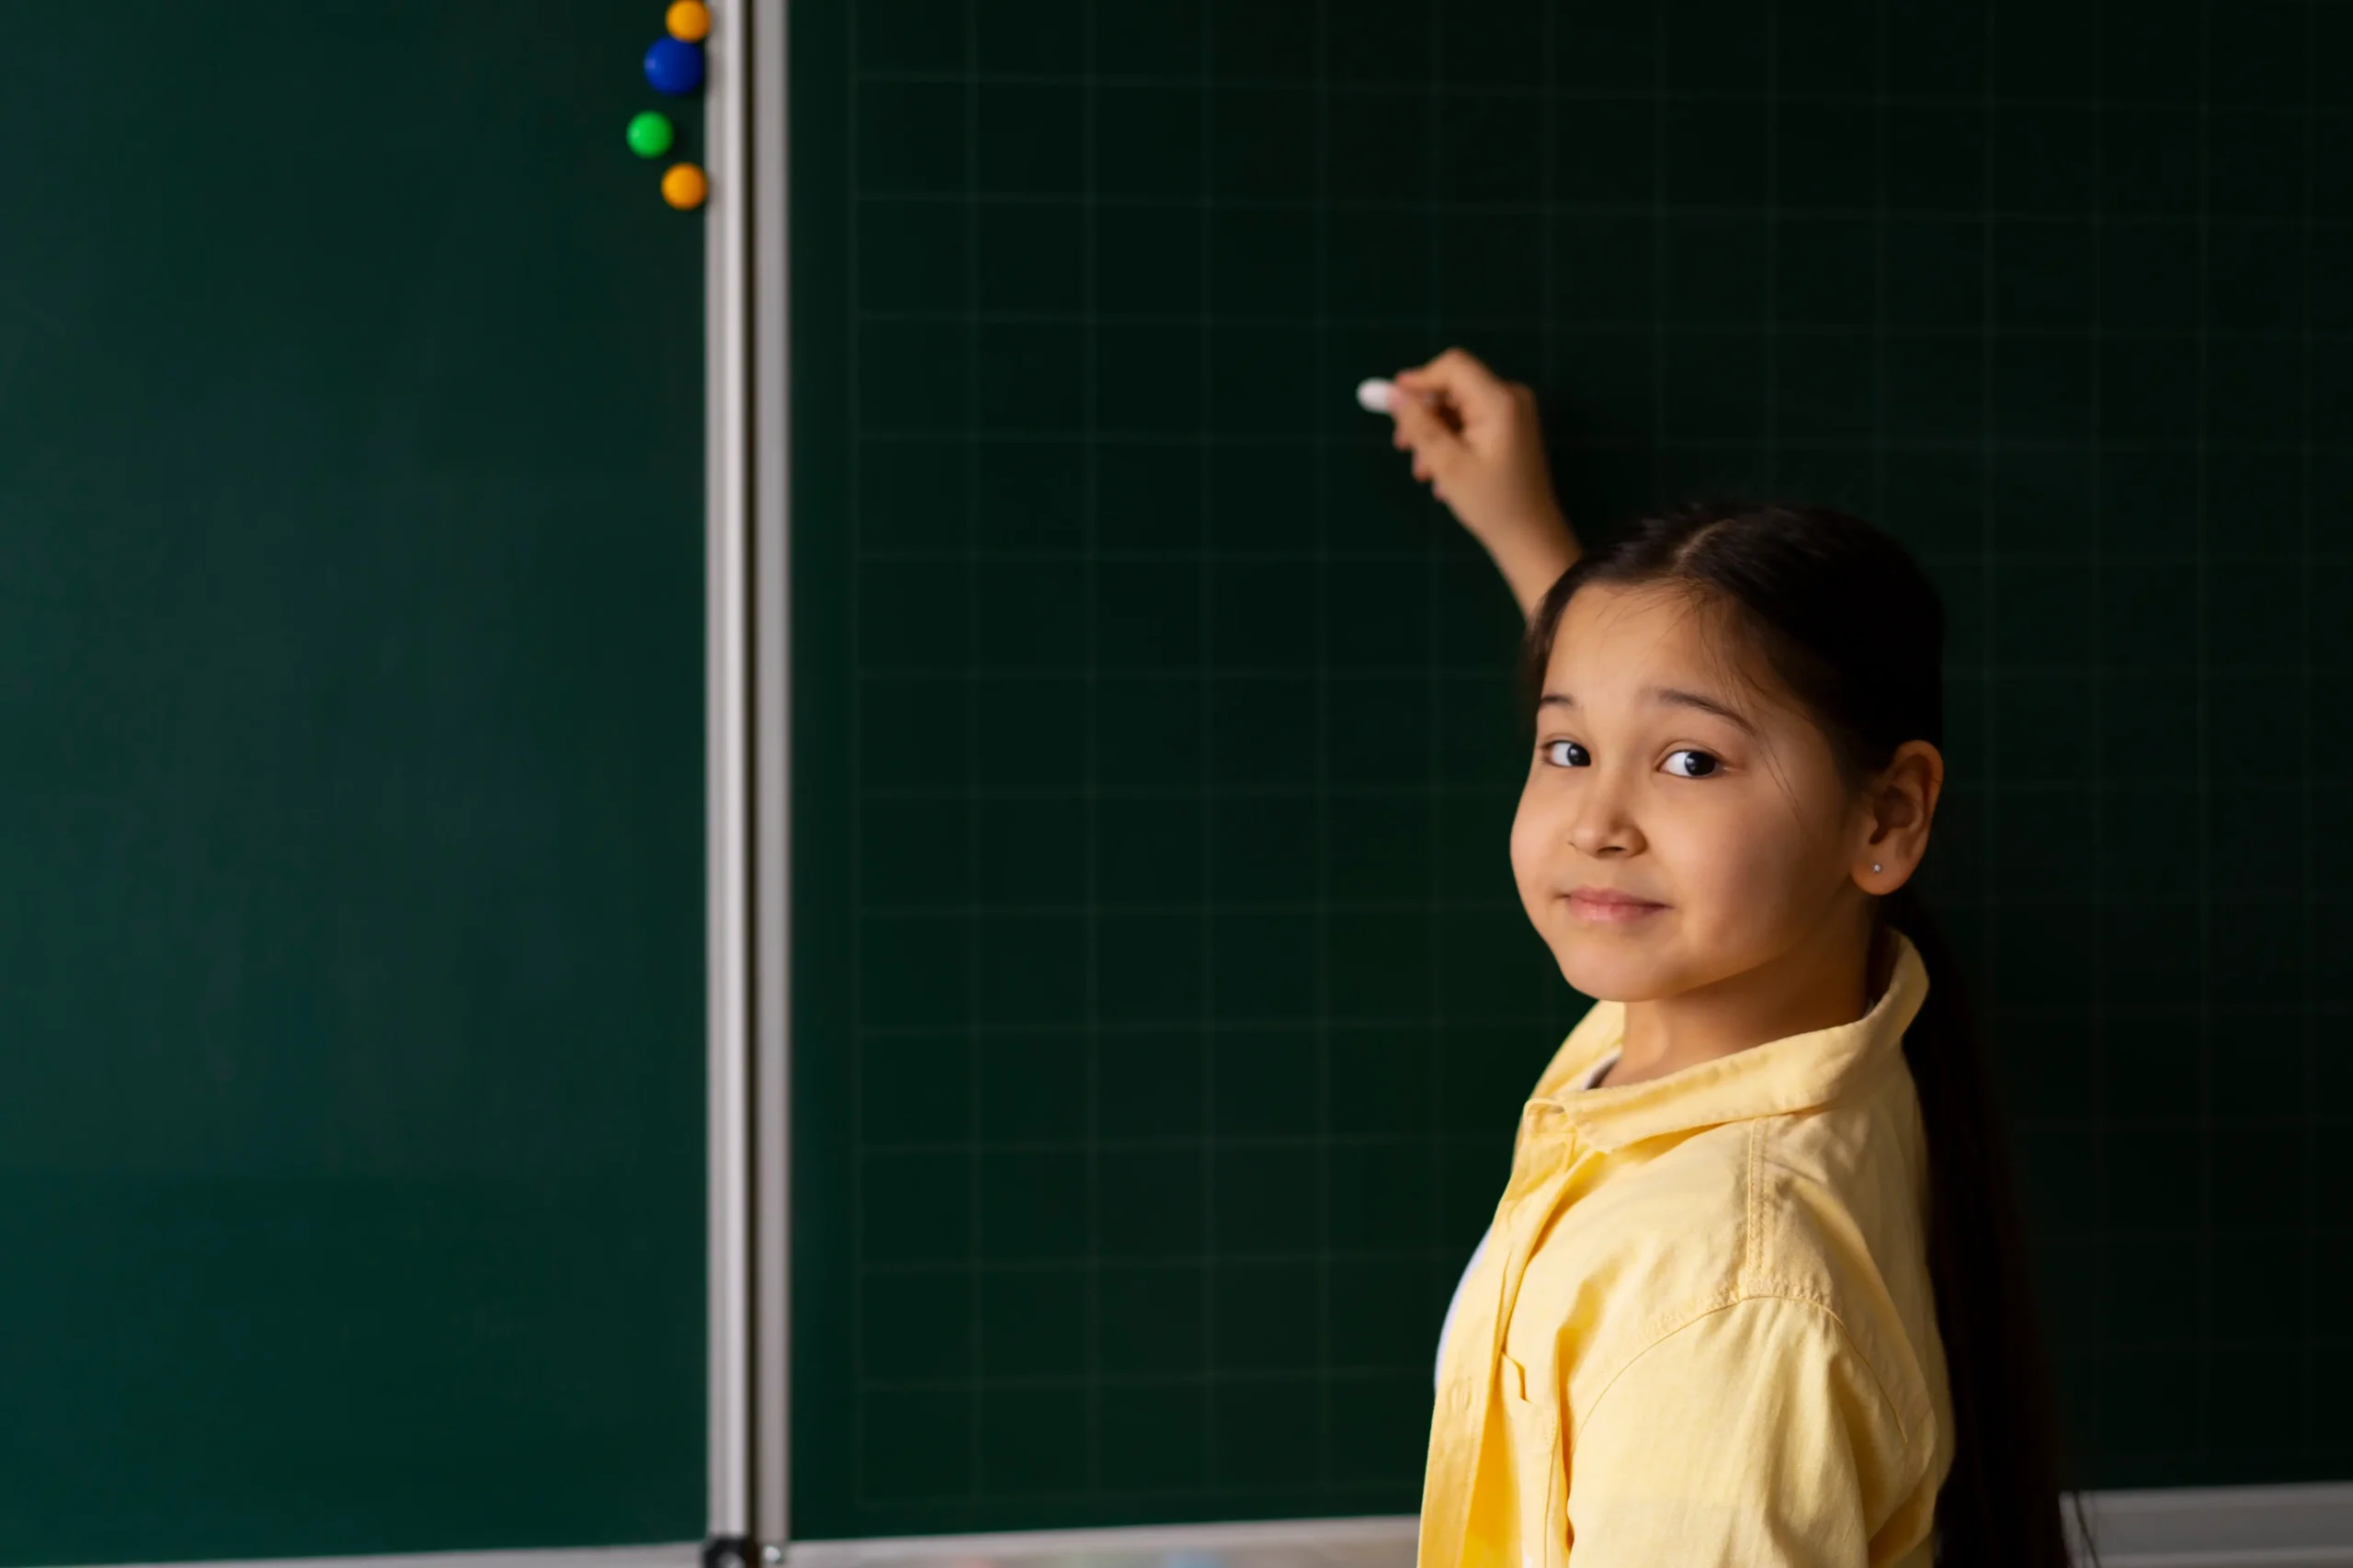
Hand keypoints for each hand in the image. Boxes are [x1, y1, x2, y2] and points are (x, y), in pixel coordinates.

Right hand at [1390, 348, 1578, 615]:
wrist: (1530, 538)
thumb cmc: (1491, 503)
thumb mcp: (1447, 464)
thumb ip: (1418, 424)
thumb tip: (1392, 394)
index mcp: (1500, 401)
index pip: (1453, 367)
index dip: (1419, 380)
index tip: (1391, 403)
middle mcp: (1510, 398)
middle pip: (1453, 388)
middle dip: (1424, 415)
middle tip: (1402, 447)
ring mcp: (1512, 414)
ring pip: (1458, 409)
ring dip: (1434, 436)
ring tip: (1423, 473)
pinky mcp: (1510, 430)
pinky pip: (1470, 424)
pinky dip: (1451, 444)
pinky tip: (1442, 477)